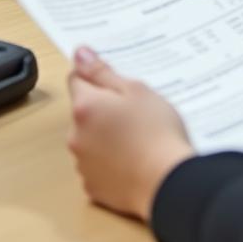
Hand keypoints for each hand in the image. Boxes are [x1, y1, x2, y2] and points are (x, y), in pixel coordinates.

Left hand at [67, 47, 193, 219]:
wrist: (166, 182)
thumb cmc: (156, 131)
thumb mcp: (136, 90)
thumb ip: (102, 72)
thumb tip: (79, 53)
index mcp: (85, 106)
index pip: (76, 78)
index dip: (95, 75)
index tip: (115, 80)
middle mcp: (75, 135)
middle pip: (83, 111)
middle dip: (102, 107)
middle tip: (134, 110)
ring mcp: (82, 164)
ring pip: (89, 138)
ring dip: (104, 134)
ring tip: (136, 137)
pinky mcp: (93, 187)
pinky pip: (96, 165)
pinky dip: (108, 160)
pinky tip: (131, 159)